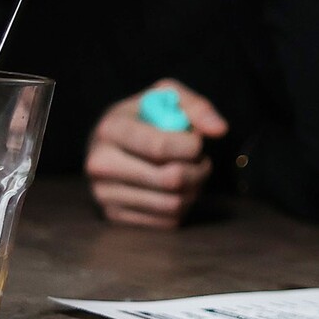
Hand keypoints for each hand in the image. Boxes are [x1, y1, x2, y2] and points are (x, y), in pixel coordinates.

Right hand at [84, 79, 228, 228]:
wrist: (111, 143)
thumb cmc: (145, 117)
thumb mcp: (168, 97)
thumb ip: (197, 107)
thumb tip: (219, 130)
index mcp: (110, 129)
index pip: (160, 147)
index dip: (192, 146)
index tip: (198, 142)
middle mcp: (99, 164)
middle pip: (170, 179)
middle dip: (199, 169)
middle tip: (201, 159)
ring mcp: (103, 194)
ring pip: (173, 203)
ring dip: (195, 188)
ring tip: (192, 172)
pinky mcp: (114, 217)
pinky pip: (166, 221)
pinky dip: (183, 206)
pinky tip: (178, 189)